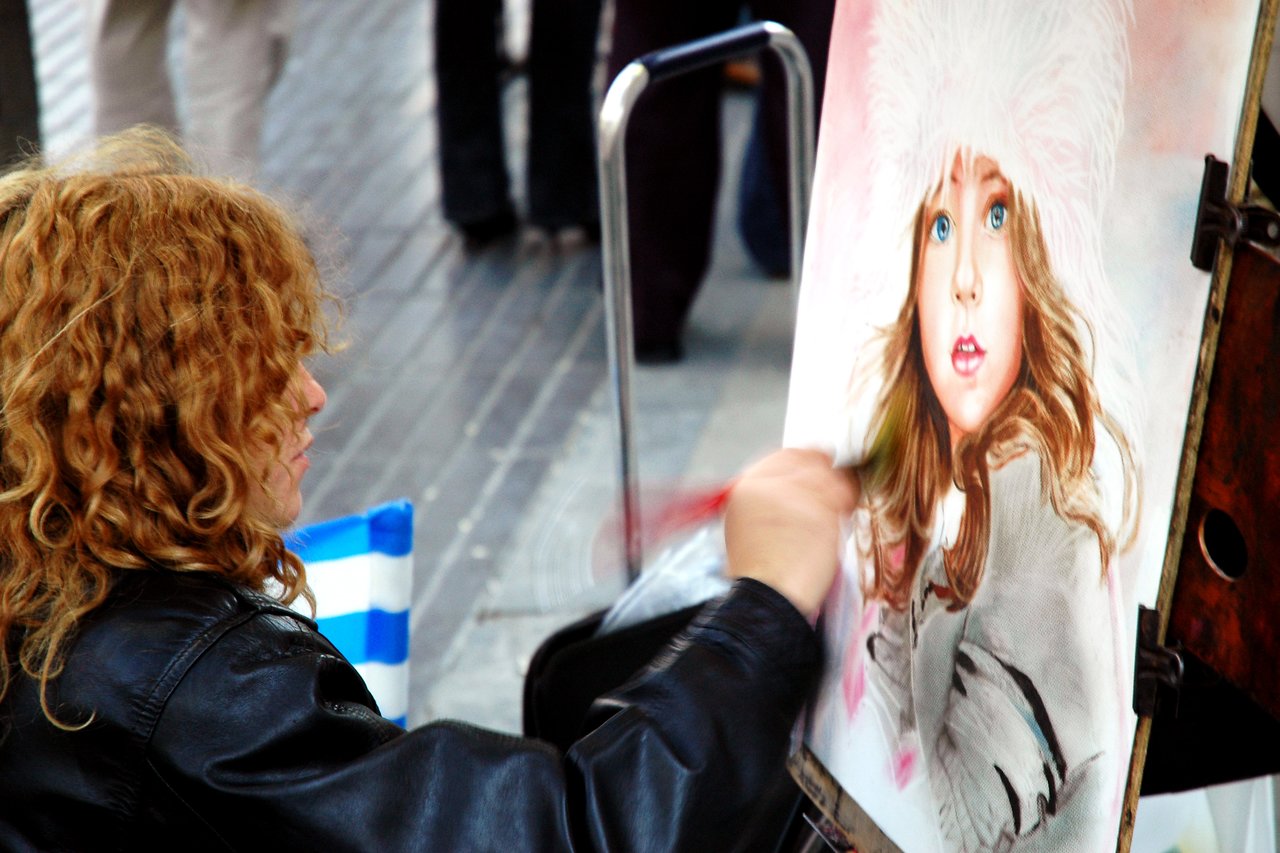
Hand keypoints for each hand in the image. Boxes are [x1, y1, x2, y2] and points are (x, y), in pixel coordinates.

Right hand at [723, 448, 858, 618]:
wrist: (766, 598)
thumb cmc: (760, 572)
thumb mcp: (747, 526)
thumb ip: (769, 499)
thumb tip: (800, 484)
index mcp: (745, 488)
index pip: (783, 456)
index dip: (807, 458)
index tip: (823, 461)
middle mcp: (767, 487)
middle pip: (809, 461)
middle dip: (826, 472)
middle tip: (838, 487)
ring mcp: (793, 497)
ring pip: (831, 476)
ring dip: (840, 490)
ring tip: (839, 510)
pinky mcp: (819, 511)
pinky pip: (845, 495)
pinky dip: (850, 502)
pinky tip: (844, 517)